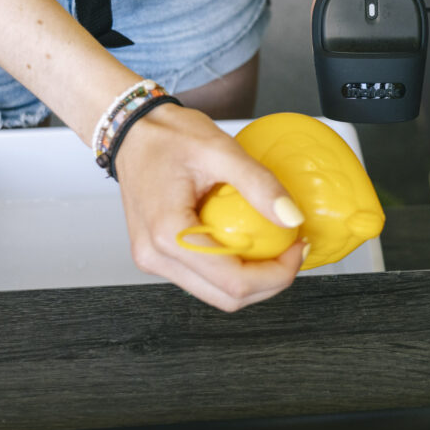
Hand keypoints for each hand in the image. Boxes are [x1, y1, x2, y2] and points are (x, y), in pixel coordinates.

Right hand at [114, 104, 305, 311]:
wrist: (132, 131)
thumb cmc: (166, 136)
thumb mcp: (220, 149)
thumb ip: (259, 184)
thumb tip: (292, 218)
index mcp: (168, 233)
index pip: (233, 281)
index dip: (277, 274)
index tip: (297, 247)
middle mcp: (155, 256)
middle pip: (226, 298)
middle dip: (269, 282)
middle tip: (292, 249)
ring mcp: (154, 259)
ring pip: (216, 294)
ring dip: (252, 279)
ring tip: (273, 246)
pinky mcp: (158, 255)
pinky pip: (203, 278)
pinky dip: (232, 269)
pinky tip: (247, 243)